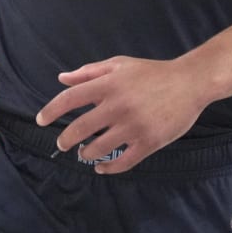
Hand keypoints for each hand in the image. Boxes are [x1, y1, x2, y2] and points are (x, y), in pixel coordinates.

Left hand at [35, 56, 211, 174]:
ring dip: (86, 154)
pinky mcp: (149, 142)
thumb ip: (89, 72)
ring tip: (84, 153)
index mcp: (109, 84)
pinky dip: (108, 168)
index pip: (70, 98)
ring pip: (99, 148)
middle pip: (80, 128)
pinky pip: (123, 162)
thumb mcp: (120, 64)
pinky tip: (102, 167)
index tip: (41, 120)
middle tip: (62, 144)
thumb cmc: (152, 72)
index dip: (51, 110)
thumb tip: (62, 78)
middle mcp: (118, 105)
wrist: (190, 82)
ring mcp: (134, 126)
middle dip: (65, 139)